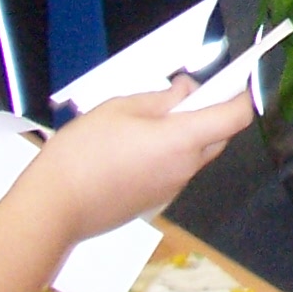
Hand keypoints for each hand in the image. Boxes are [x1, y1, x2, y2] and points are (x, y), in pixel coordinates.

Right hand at [28, 78, 251, 242]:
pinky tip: (133, 150)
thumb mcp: (119, 108)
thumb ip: (161, 98)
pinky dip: (168, 155)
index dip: (240, 95)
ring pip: (195, 155)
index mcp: (183, 140)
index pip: (235, 117)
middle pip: (219, 137)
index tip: (230, 82)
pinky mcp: (154, 203)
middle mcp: (186, 168)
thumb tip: (187, 92)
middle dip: (210, 113)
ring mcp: (171, 189)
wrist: (52, 209)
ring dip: (186, 136)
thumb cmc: (84, 152)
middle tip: (177, 99)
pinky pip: (175, 172)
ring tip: (146, 123)